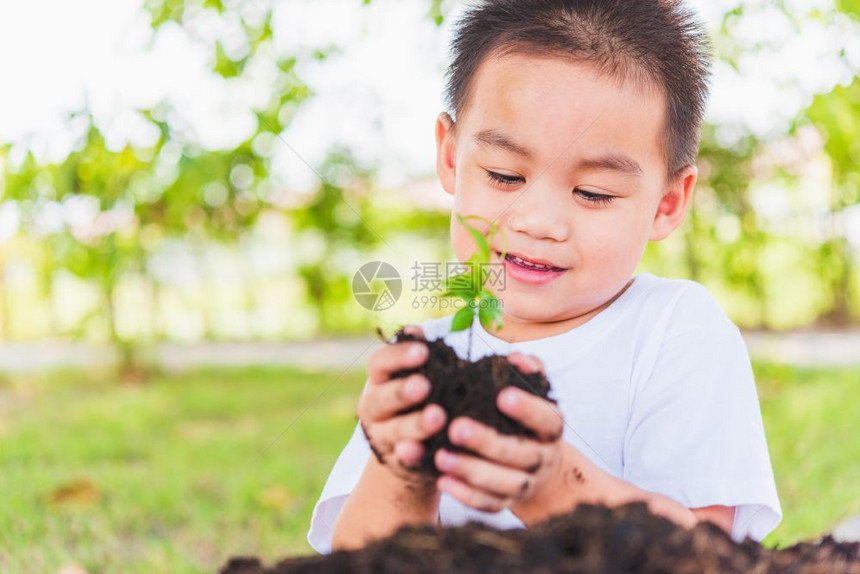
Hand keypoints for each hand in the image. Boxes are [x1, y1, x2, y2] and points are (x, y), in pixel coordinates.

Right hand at [357, 325, 446, 481]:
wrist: (413, 445)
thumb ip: (418, 354)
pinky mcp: (397, 462)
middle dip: (402, 392)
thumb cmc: (420, 397)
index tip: (423, 351)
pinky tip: (425, 451)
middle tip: (424, 386)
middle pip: (381, 399)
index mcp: (380, 380)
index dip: (399, 356)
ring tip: (438, 417)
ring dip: (414, 425)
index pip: (380, 363)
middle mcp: (374, 407)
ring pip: (393, 431)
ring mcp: (382, 437)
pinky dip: (413, 456)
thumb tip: (415, 328)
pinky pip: (404, 460)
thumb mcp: (419, 374)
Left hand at [433, 351, 565, 513]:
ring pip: (504, 483)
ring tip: (440, 456)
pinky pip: (489, 504)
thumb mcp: (532, 393)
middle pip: (521, 454)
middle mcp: (543, 458)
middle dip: (488, 442)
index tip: (502, 396)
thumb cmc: (525, 420)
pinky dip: (466, 495)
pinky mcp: (507, 503)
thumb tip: (515, 357)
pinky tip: (442, 481)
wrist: (537, 468)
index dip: (527, 409)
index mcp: (550, 428)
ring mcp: (527, 483)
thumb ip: (527, 372)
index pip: (546, 419)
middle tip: (455, 427)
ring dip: (471, 471)